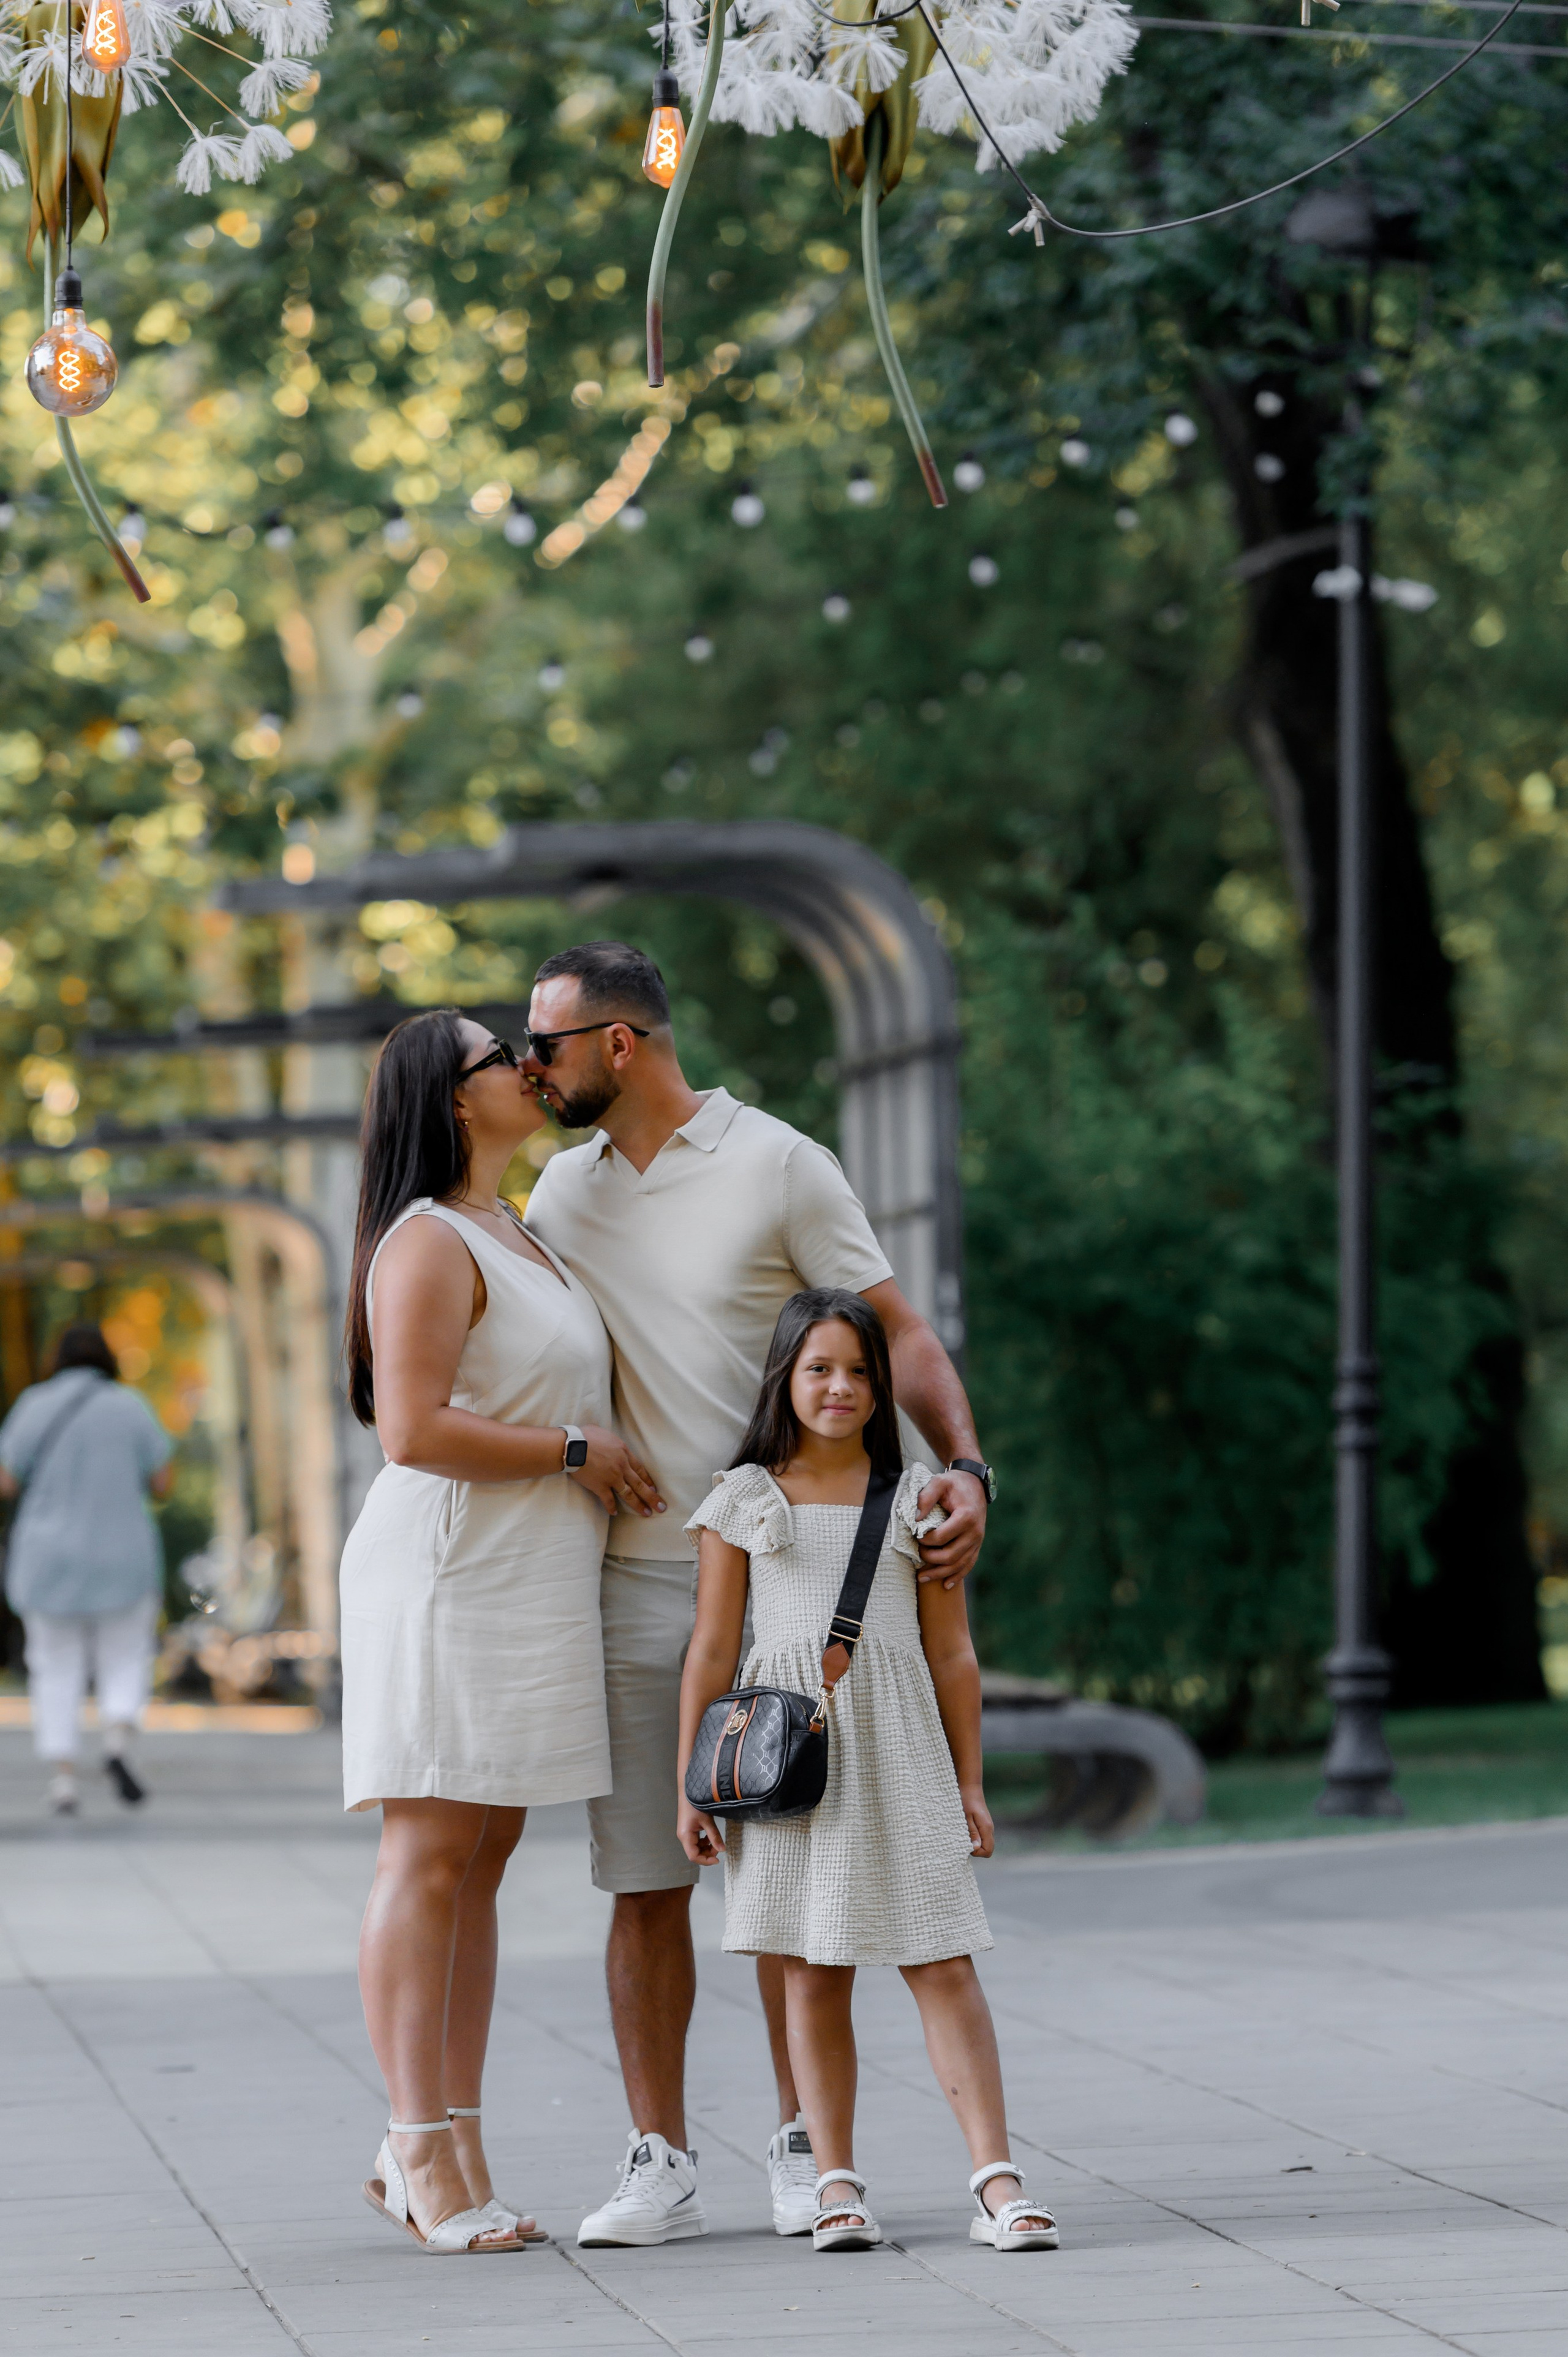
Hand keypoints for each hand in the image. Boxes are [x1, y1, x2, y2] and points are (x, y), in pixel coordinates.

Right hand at [569, 1426, 665, 1517]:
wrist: (573, 1446)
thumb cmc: (586, 1436)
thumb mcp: (605, 1434)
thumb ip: (612, 1442)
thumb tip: (610, 1443)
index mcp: (624, 1453)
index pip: (640, 1469)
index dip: (648, 1480)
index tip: (654, 1488)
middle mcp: (621, 1467)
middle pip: (639, 1484)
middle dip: (652, 1496)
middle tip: (661, 1506)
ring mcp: (612, 1478)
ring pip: (629, 1494)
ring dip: (638, 1505)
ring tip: (647, 1513)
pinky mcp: (600, 1486)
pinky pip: (608, 1500)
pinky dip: (611, 1507)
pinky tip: (615, 1513)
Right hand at [678, 1799, 724, 1864]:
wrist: (689, 1789)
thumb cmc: (695, 1803)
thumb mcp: (707, 1821)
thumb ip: (714, 1836)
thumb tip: (722, 1849)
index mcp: (685, 1835)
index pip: (693, 1856)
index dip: (705, 1860)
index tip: (717, 1859)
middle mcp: (683, 1836)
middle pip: (695, 1853)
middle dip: (707, 1853)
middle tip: (719, 1848)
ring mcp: (685, 1832)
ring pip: (696, 1847)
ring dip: (706, 1848)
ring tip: (715, 1842)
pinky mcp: (688, 1829)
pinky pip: (696, 1840)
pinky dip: (704, 1841)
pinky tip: (710, 1836)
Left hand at [915, 1468, 986, 1586]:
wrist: (974, 1483)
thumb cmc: (954, 1484)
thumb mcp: (938, 1482)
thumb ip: (926, 1497)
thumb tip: (915, 1519)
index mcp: (966, 1517)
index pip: (942, 1537)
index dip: (926, 1540)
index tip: (916, 1537)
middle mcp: (975, 1532)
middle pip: (951, 1555)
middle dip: (931, 1559)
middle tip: (917, 1554)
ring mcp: (978, 1541)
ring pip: (959, 1565)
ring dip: (940, 1574)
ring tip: (922, 1578)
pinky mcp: (977, 1545)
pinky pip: (968, 1564)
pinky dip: (957, 1576)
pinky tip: (946, 1585)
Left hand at [961, 1786, 994, 1858]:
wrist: (969, 1786)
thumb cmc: (965, 1800)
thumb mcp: (966, 1817)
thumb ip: (972, 1832)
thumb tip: (976, 1848)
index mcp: (987, 1828)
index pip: (988, 1851)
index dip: (977, 1852)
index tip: (966, 1843)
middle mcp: (990, 1829)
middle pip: (987, 1849)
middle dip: (976, 1849)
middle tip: (963, 1838)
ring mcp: (987, 1826)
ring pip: (984, 1843)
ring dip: (974, 1842)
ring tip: (963, 1832)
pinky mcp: (983, 1824)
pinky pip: (982, 1837)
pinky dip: (974, 1837)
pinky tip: (965, 1829)